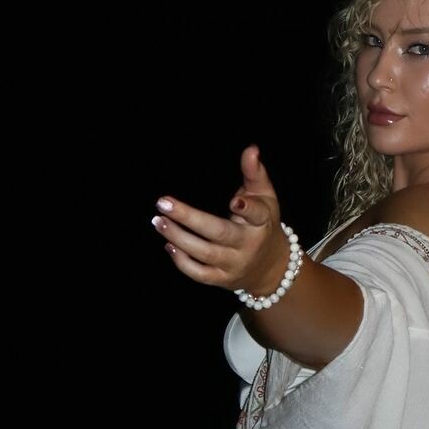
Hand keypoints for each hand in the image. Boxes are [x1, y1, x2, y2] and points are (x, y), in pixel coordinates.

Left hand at [153, 145, 287, 295]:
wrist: (269, 266)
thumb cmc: (263, 223)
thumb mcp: (265, 196)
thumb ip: (254, 172)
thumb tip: (251, 148)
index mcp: (261, 222)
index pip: (257, 214)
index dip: (247, 209)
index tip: (233, 202)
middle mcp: (248, 245)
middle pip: (219, 233)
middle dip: (190, 218)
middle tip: (163, 203)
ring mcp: (234, 264)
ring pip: (204, 253)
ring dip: (178, 238)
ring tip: (158, 221)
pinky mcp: (222, 279)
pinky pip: (199, 274)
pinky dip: (182, 261)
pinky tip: (168, 244)